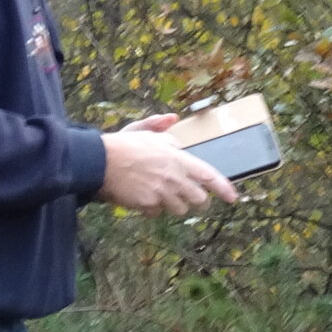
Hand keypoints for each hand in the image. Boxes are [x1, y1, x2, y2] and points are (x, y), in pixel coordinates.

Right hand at [98, 116, 237, 214]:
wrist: (98, 162)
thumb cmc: (121, 145)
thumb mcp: (142, 129)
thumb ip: (160, 125)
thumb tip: (173, 118)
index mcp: (176, 158)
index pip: (208, 175)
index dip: (223, 188)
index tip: (233, 197)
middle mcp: (173, 176)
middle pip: (198, 199)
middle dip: (196, 200)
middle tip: (189, 198)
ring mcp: (162, 192)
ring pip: (179, 209)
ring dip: (172, 204)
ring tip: (158, 192)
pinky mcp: (148, 204)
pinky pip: (157, 213)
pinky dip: (152, 209)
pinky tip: (142, 197)